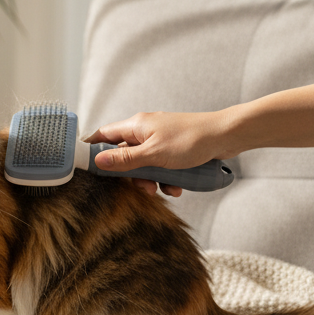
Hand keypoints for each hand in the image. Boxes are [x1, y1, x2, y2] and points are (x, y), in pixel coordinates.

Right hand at [85, 110, 225, 197]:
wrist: (226, 136)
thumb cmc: (192, 140)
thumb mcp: (154, 155)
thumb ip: (126, 159)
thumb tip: (99, 161)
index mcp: (136, 125)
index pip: (103, 135)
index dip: (92, 149)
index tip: (87, 166)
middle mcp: (145, 130)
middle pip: (123, 154)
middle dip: (129, 174)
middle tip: (140, 186)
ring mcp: (159, 139)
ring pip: (143, 164)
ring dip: (150, 180)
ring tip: (162, 189)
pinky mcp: (173, 150)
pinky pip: (160, 167)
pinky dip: (165, 179)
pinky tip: (176, 187)